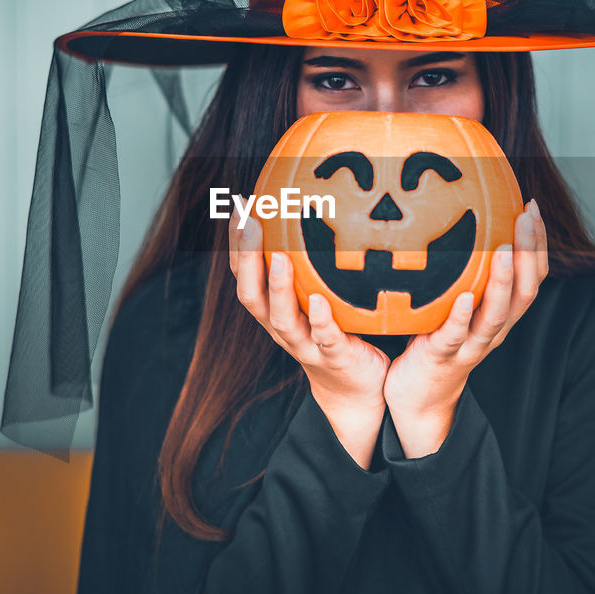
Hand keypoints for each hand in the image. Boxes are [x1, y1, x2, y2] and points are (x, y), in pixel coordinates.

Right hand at [229, 215, 388, 468]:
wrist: (356, 388)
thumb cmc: (336, 332)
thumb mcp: (320, 295)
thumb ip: (315, 264)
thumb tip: (323, 209)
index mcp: (274, 311)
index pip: (246, 274)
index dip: (238, 243)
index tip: (239, 205)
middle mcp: (282, 328)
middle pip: (252, 295)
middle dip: (247, 258)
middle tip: (249, 220)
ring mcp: (306, 345)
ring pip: (283, 319)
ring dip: (278, 288)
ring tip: (280, 258)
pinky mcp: (334, 358)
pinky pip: (324, 338)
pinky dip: (319, 320)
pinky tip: (319, 300)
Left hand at [383, 200, 548, 457]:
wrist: (416, 397)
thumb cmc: (434, 341)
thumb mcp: (453, 303)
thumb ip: (459, 272)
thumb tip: (449, 218)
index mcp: (498, 315)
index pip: (530, 276)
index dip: (537, 244)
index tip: (531, 207)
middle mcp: (492, 330)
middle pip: (524, 293)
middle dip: (529, 253)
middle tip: (526, 217)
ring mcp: (470, 345)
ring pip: (497, 316)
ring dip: (504, 282)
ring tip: (506, 250)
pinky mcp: (443, 357)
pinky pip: (457, 336)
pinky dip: (463, 316)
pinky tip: (465, 297)